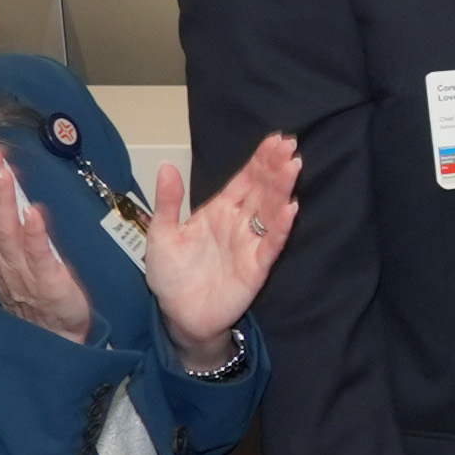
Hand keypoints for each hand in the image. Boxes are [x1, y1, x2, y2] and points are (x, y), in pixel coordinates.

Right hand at [0, 147, 95, 339]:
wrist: (52, 338)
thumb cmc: (29, 295)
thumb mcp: (1, 256)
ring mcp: (20, 272)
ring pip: (7, 232)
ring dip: (3, 200)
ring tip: (3, 172)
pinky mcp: (47, 283)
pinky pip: (38, 255)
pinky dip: (34, 233)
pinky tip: (33, 211)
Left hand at [141, 133, 295, 364]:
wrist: (178, 315)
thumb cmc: (171, 275)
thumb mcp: (162, 233)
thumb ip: (169, 201)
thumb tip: (167, 165)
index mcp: (219, 211)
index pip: (244, 180)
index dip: (259, 160)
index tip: (275, 139)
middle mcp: (240, 223)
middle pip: (262, 190)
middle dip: (275, 167)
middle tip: (289, 145)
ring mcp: (250, 244)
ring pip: (271, 212)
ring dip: (282, 190)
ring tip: (293, 167)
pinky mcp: (256, 267)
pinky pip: (271, 245)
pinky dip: (282, 228)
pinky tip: (291, 210)